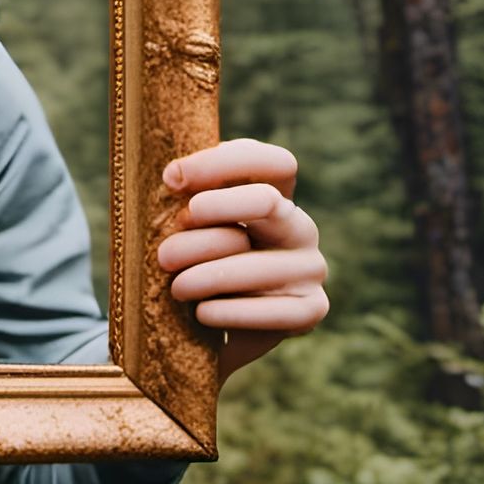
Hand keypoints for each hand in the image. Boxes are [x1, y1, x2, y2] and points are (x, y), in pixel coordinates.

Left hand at [155, 138, 328, 385]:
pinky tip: (202, 313)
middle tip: (171, 237)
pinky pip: (276, 310)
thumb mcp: (190, 227)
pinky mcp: (312, 308)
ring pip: (261, 263)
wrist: (217, 321)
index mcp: (273, 194)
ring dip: (211, 275)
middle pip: (266, 200)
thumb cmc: (196, 261)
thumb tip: (174, 176)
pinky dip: (234, 312)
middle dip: (215, 210)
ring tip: (177, 287)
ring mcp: (310, 266)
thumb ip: (189, 198)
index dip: (223, 163)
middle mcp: (298, 225)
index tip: (171, 178)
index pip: (272, 162)